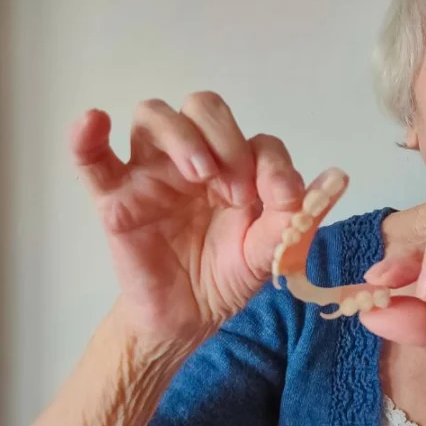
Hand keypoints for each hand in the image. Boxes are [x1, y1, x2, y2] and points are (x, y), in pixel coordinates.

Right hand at [71, 91, 315, 345]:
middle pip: (203, 107)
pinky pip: (92, 158)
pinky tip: (93, 123)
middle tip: (233, 187)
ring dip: (181, 136)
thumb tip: (339, 177)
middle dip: (224, 136)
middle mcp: (195, 159)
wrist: (190, 318)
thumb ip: (299, 213)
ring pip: (155, 117)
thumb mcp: (272, 249)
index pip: (255, 139)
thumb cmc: (230, 276)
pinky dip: (87, 137)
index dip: (270, 162)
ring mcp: (153, 173)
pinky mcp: (116, 198)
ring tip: (198, 177)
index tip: (278, 200)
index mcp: (236, 167)